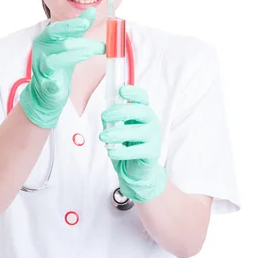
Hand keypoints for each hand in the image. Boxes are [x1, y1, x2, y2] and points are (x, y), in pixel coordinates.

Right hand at [19, 7, 104, 127]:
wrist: (46, 91)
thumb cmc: (59, 64)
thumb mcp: (69, 43)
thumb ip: (78, 29)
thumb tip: (91, 10)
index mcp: (46, 39)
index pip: (58, 28)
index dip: (72, 24)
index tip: (87, 21)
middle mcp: (41, 51)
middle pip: (60, 43)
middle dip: (78, 41)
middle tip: (96, 40)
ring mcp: (41, 68)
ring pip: (54, 61)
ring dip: (73, 57)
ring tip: (89, 53)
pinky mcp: (44, 85)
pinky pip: (48, 84)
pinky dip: (53, 84)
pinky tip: (58, 84)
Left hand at [99, 85, 166, 202]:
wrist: (134, 167)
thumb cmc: (126, 143)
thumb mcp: (117, 127)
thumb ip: (112, 119)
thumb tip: (105, 113)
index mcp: (143, 111)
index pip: (142, 97)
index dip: (133, 92)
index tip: (121, 90)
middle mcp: (151, 122)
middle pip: (142, 111)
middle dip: (121, 111)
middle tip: (104, 116)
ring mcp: (154, 137)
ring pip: (139, 131)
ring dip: (118, 133)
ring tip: (103, 137)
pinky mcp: (152, 153)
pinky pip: (138, 151)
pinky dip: (122, 152)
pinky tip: (111, 152)